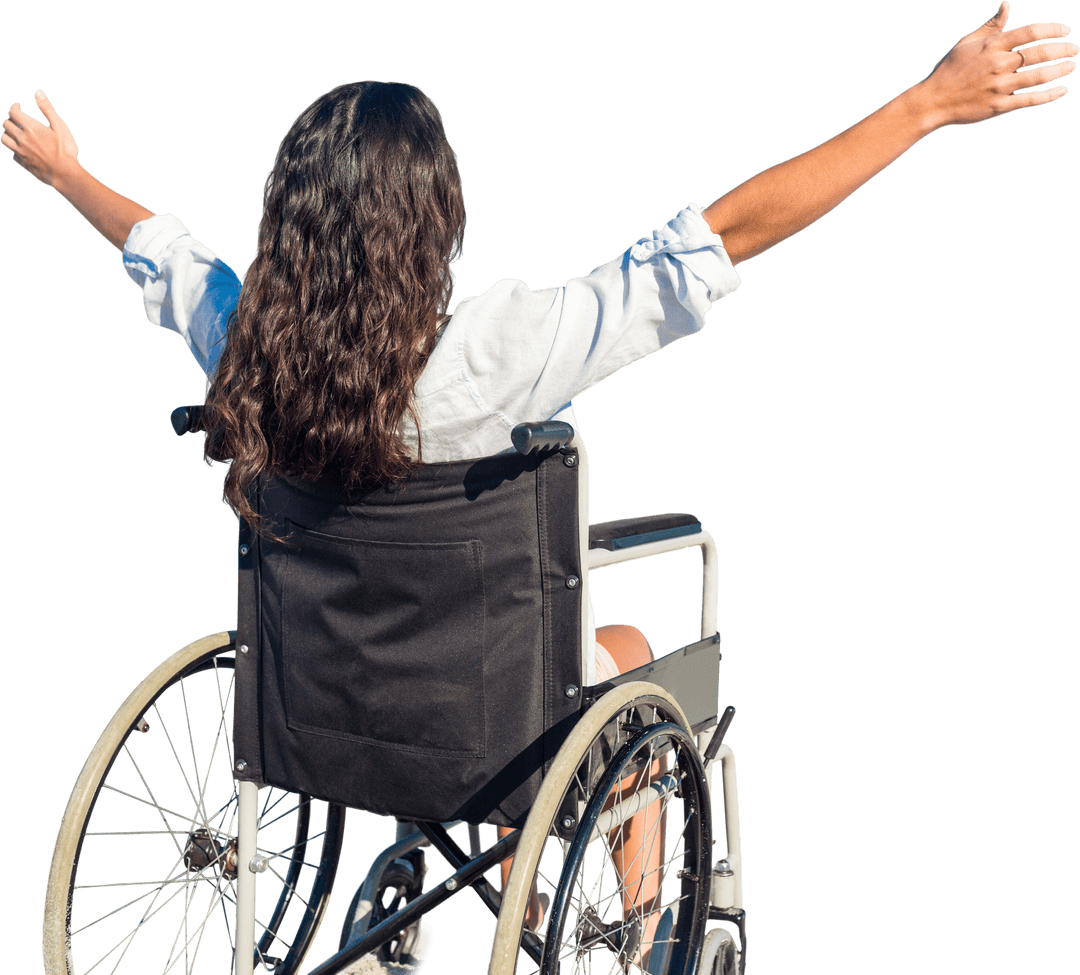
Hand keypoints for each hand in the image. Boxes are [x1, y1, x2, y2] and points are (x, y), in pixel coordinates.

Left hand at [2, 90, 81, 187]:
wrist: (65, 174)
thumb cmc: (65, 150)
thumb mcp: (60, 126)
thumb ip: (47, 109)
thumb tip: (38, 92)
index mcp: (31, 127)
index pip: (13, 112)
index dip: (14, 107)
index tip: (18, 106)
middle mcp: (21, 138)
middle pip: (6, 124)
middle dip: (11, 120)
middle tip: (18, 120)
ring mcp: (20, 151)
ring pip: (4, 139)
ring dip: (8, 134)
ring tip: (16, 133)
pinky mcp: (23, 163)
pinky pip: (12, 153)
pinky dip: (15, 149)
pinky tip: (22, 149)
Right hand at [917, 2, 1073, 127]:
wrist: (932, 101)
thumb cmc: (948, 70)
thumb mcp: (967, 42)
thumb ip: (991, 26)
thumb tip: (1006, 5)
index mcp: (993, 46)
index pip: (1032, 32)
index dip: (1053, 29)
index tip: (1065, 31)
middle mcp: (999, 65)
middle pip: (1040, 53)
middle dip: (1063, 50)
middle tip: (1074, 49)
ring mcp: (1000, 86)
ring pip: (1039, 76)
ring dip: (1060, 70)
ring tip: (1070, 67)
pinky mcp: (998, 106)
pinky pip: (1030, 100)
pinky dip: (1049, 95)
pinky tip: (1062, 91)